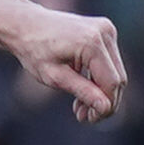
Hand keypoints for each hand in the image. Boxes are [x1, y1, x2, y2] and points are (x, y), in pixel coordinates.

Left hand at [2, 0, 128, 122]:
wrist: (26, 25)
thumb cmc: (35, 50)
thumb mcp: (55, 77)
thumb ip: (82, 91)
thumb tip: (105, 108)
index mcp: (91, 43)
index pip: (111, 83)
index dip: (105, 106)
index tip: (90, 119)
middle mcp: (104, 32)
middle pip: (117, 78)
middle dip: (104, 101)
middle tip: (85, 117)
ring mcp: (107, 29)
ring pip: (115, 72)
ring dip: (101, 92)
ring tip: (80, 109)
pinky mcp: (105, 31)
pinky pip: (109, 62)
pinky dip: (99, 78)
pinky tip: (82, 92)